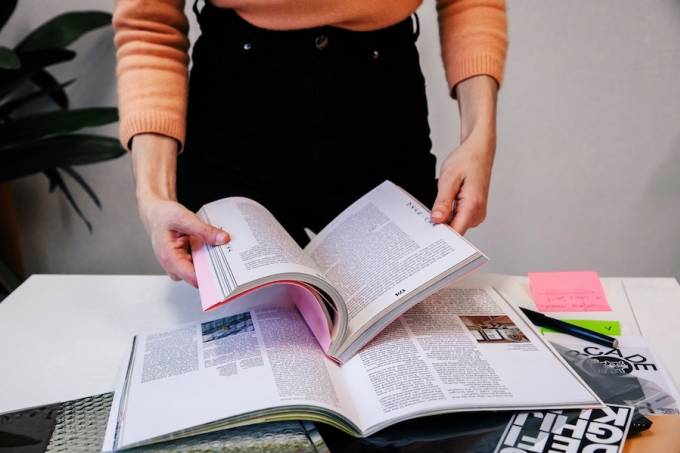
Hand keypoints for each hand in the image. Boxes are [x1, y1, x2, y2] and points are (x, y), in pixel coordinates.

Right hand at [138, 197, 228, 286]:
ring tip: (218, 247)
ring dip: (211, 262)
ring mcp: (178, 265)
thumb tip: (222, 239)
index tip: (226, 272)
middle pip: (199, 277)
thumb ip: (204, 230)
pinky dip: (207, 256)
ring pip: (201, 271)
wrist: (156, 213)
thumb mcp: (184, 218)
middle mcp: (173, 266)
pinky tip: (211, 246)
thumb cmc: (163, 216)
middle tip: (226, 254)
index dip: (211, 277)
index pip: (194, 278)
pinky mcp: (184, 261)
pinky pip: (199, 264)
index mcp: (170, 258)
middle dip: (214, 268)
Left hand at [431, 75, 497, 234]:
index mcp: (473, 206)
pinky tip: (439, 209)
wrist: (479, 150)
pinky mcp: (473, 211)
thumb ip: (442, 202)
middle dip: (438, 229)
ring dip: (442, 221)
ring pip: (455, 225)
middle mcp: (477, 213)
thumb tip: (436, 220)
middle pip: (455, 231)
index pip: (456, 233)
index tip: (426, 239)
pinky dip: (447, 216)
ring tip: (432, 212)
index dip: (440, 238)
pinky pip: (457, 219)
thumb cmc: (467, 160)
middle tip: (422, 224)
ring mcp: (476, 213)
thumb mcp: (449, 179)